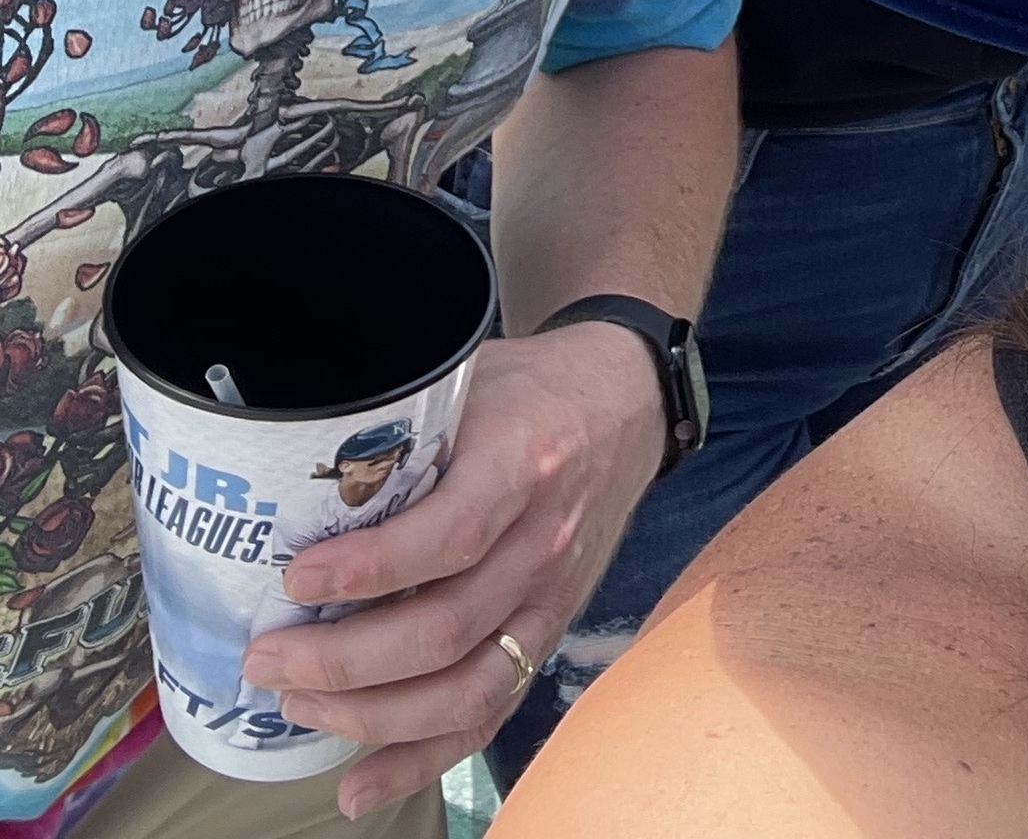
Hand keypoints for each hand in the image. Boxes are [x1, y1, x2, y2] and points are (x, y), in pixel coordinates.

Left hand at [241, 322, 664, 817]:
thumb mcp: (470, 376)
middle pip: (443, 630)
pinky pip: (489, 713)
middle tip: (267, 655)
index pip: (448, 536)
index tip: (294, 577)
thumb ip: (400, 422)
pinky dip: (422, 760)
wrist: (626, 400)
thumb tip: (289, 461)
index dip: (367, 569)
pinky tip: (359, 785)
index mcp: (524, 464)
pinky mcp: (549, 633)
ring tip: (297, 700)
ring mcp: (551, 598)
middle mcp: (543, 542)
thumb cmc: (532, 386)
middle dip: (341, 659)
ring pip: (463, 689)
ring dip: (369, 714)